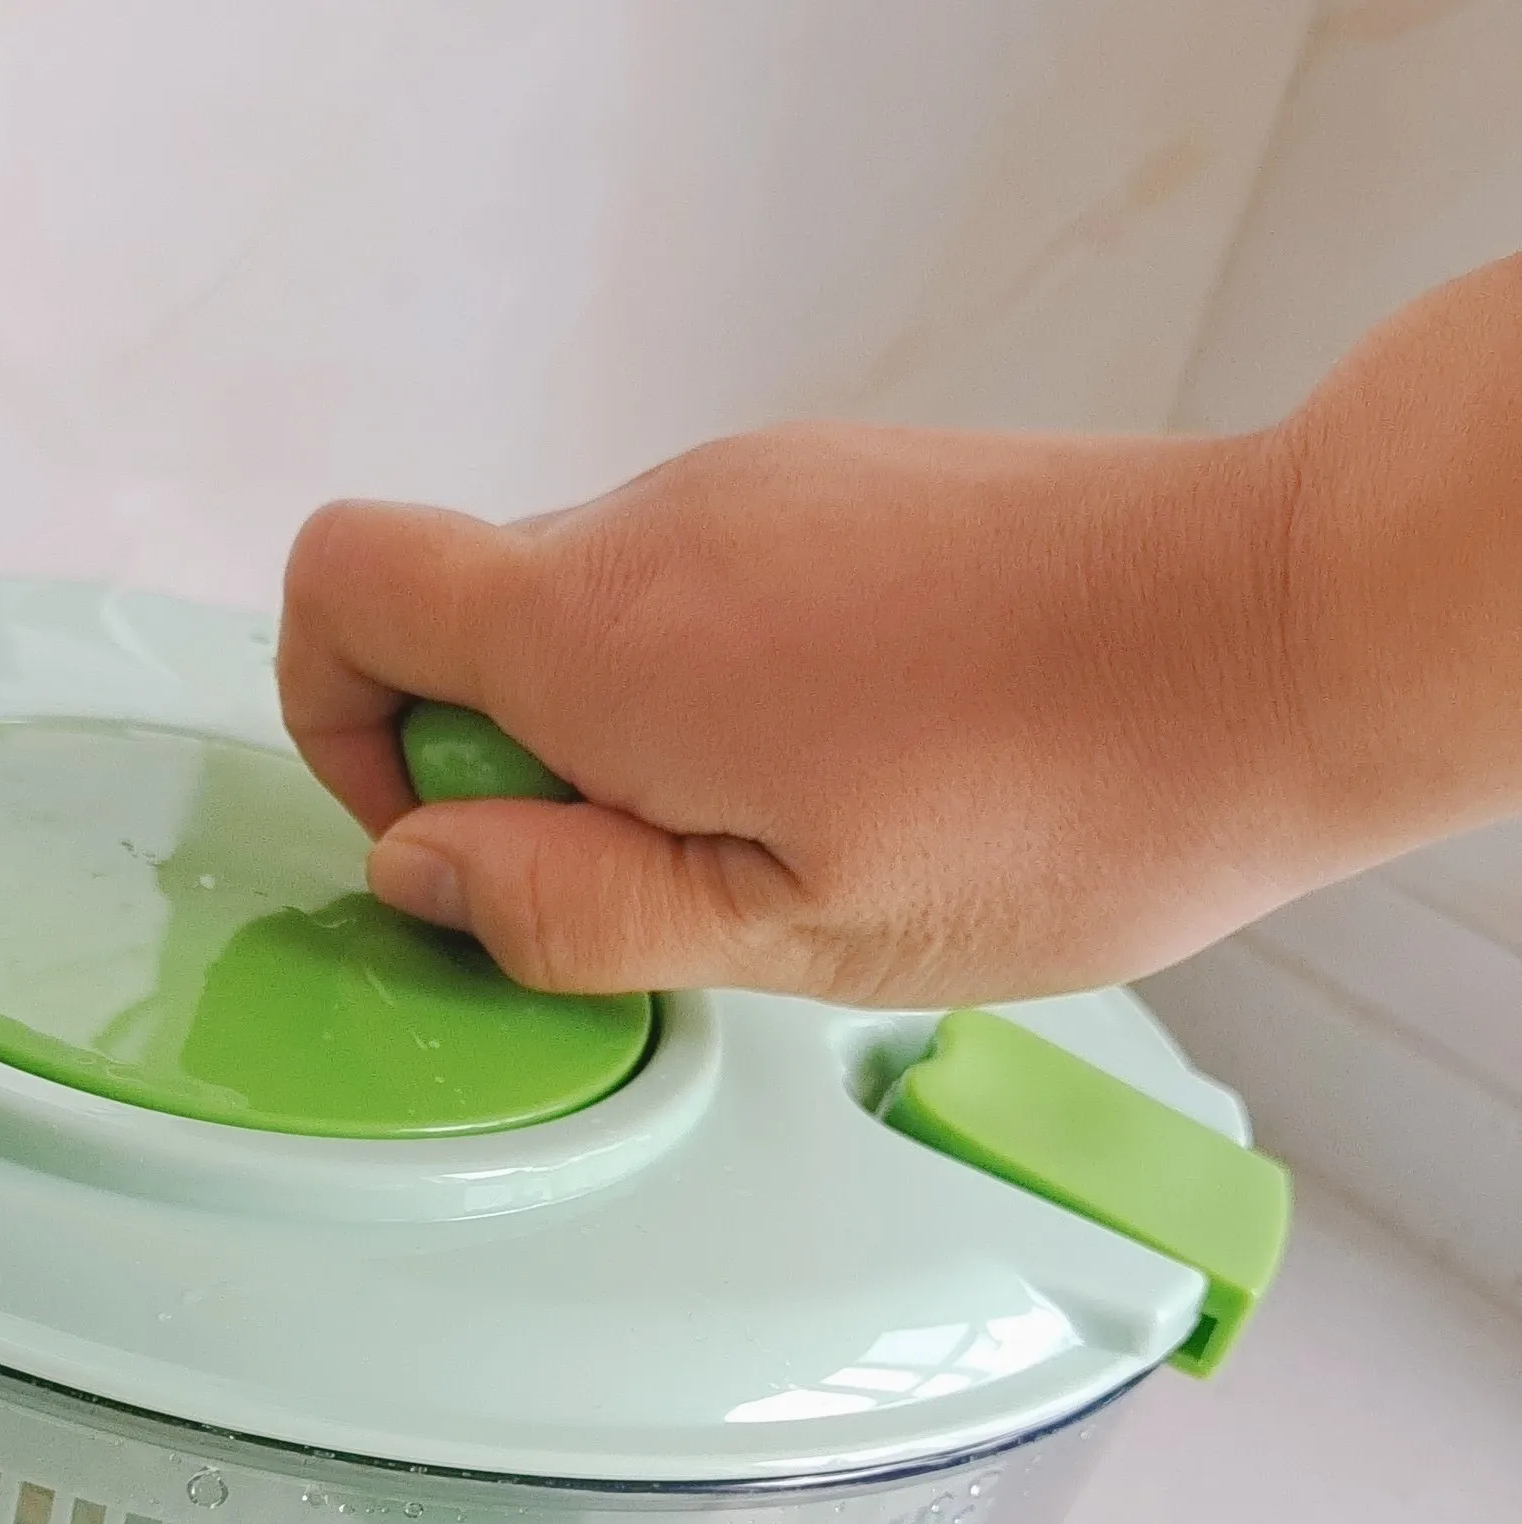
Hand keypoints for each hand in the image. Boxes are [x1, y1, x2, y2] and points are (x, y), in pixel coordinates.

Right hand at [277, 421, 1321, 1006]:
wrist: (1294, 629)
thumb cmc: (1068, 799)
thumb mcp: (789, 932)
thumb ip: (568, 904)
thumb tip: (419, 865)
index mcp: (609, 630)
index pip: (342, 586)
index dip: (336, 722)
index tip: (450, 832)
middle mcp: (659, 521)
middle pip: (465, 620)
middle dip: (512, 767)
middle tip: (667, 874)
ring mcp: (753, 485)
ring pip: (590, 614)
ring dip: (624, 736)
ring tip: (787, 827)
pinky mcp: (835, 485)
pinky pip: (696, 585)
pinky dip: (710, 684)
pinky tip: (852, 759)